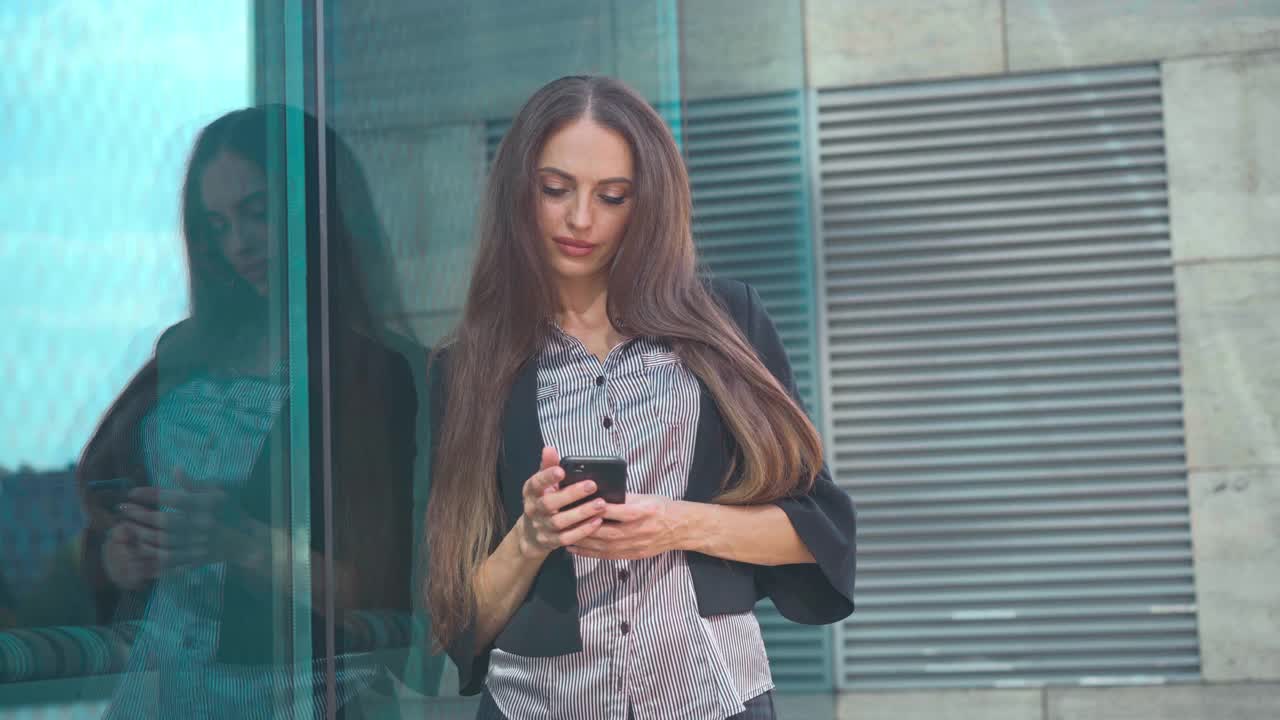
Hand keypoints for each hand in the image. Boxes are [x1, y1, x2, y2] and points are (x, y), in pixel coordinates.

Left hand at [105, 471, 253, 583]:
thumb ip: (195, 483)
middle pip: (164, 522)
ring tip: (126, 527)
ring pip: (163, 542)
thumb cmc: (231, 511)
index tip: (132, 492)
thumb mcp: (218, 491)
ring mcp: (197, 545)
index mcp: (206, 506)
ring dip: (141, 535)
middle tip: (123, 508)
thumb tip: (175, 469)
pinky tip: (138, 550)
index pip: (174, 498)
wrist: (246, 541)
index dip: (150, 495)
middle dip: (140, 514)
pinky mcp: (195, 560)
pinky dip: (151, 556)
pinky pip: (169, 561)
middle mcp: (201, 526)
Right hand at [516, 447, 607, 559]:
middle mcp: (533, 510)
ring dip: (581, 513)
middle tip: (592, 485)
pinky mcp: (551, 542)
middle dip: (571, 494)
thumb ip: (547, 466)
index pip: (536, 483)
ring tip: (600, 504)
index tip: (561, 471)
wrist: (530, 535)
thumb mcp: (541, 484)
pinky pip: (567, 538)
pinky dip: (583, 530)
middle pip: (549, 503)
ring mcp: (542, 528)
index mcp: (531, 492)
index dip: (547, 477)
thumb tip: (550, 448)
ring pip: (560, 522)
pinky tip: (597, 521)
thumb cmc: (542, 501)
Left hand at [567, 494, 689, 560]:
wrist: (681, 528)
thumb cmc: (662, 508)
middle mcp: (640, 530)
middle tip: (566, 523)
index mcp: (645, 512)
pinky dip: (591, 553)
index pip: (620, 511)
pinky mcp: (633, 555)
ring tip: (566, 537)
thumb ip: (625, 497)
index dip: (600, 509)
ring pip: (605, 546)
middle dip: (585, 528)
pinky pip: (609, 556)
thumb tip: (600, 495)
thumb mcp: (646, 497)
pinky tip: (577, 549)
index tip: (581, 503)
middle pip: (608, 532)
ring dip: (584, 543)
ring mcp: (636, 545)